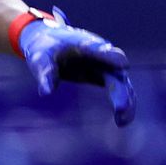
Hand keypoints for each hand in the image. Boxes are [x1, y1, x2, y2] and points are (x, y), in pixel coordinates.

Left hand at [19, 7, 134, 126]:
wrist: (50, 42)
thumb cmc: (45, 48)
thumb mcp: (39, 58)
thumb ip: (45, 72)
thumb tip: (46, 92)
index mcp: (83, 43)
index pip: (98, 49)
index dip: (110, 56)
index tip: (122, 63)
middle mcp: (101, 54)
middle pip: (116, 72)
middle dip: (120, 91)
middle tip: (121, 108)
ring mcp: (106, 66)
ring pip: (122, 84)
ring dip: (126, 102)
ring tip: (122, 122)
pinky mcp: (106, 76)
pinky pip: (118, 90)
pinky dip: (122, 104)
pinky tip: (122, 121)